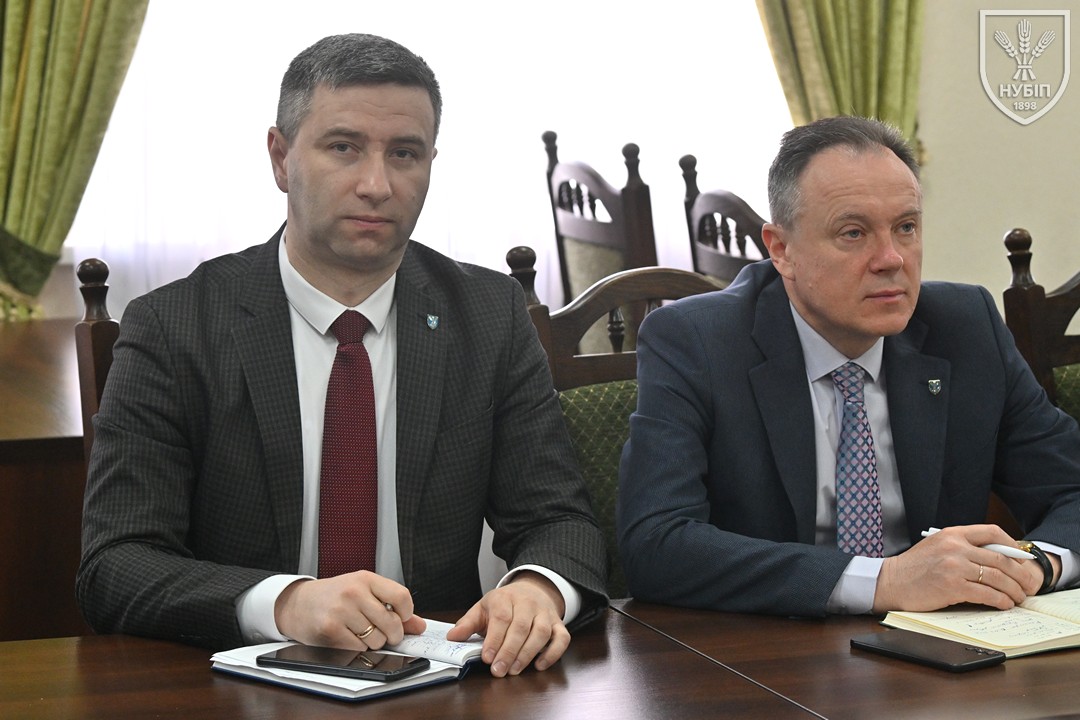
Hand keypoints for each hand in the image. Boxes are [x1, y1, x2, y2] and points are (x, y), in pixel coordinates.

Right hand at [274, 571, 425, 649]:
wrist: (298, 604)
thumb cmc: (334, 597)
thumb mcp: (363, 592)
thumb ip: (392, 607)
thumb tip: (419, 626)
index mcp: (366, 579)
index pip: (401, 597)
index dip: (407, 613)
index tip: (402, 618)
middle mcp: (354, 592)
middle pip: (392, 623)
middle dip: (392, 635)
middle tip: (384, 633)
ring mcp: (342, 611)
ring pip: (377, 639)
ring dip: (373, 642)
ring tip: (361, 632)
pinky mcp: (331, 629)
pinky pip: (359, 648)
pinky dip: (358, 648)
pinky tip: (348, 637)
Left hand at [445, 570, 568, 676]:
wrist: (532, 590)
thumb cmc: (505, 604)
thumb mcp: (483, 608)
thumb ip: (468, 623)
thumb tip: (452, 637)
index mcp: (505, 598)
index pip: (501, 618)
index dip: (494, 639)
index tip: (487, 658)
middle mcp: (527, 604)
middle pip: (520, 627)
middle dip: (509, 651)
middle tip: (499, 671)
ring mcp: (545, 613)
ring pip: (541, 632)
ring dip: (528, 654)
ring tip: (514, 670)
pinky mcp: (558, 624)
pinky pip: (562, 638)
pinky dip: (553, 653)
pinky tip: (540, 665)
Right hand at [872, 524, 1041, 612]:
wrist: (891, 582)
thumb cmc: (914, 567)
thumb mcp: (938, 547)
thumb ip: (963, 547)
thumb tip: (997, 558)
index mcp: (952, 533)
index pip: (992, 532)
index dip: (1013, 546)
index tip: (1021, 558)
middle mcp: (955, 547)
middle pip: (1001, 559)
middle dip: (1020, 574)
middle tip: (1027, 585)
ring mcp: (954, 567)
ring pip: (997, 577)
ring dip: (1013, 590)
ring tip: (1018, 597)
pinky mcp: (952, 587)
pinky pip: (986, 593)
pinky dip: (1000, 600)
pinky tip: (1004, 603)